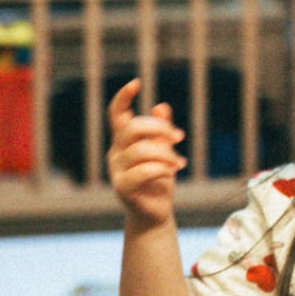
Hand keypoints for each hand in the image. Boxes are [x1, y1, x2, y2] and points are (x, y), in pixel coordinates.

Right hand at [107, 78, 187, 225]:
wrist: (156, 213)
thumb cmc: (159, 180)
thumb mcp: (165, 151)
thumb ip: (162, 131)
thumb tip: (161, 105)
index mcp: (123, 141)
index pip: (116, 115)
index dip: (123, 97)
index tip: (136, 83)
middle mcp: (115, 153)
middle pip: (131, 128)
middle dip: (158, 128)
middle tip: (178, 136)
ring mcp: (116, 171)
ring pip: (141, 150)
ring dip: (166, 153)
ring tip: (179, 162)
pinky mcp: (122, 188)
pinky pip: (144, 171)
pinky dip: (163, 168)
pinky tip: (175, 170)